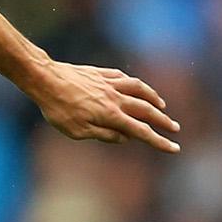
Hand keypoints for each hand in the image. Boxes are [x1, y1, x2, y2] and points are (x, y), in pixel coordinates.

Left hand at [32, 63, 180, 153]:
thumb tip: (125, 138)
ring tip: (162, 105)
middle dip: (163, 121)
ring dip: (154, 98)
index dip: (159, 141)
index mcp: (111, 115)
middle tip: (175, 128)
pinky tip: (136, 87)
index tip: (174, 148)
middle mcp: (115, 98)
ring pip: (139, 89)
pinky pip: (124, 78)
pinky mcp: (100, 73)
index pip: (141, 132)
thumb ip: (104, 135)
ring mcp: (109, 83)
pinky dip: (135, 84)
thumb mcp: (78, 131)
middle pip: (146, 110)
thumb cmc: (58, 109)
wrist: (45, 79)